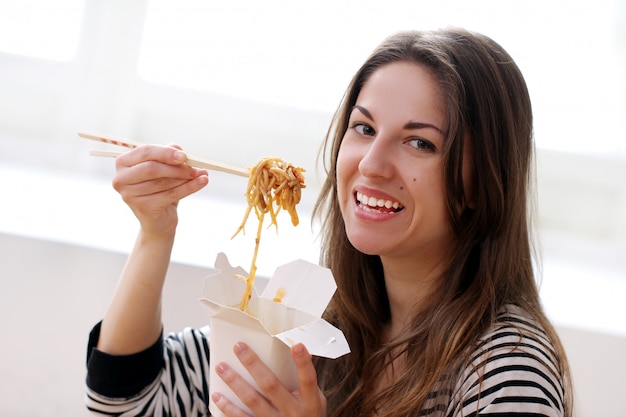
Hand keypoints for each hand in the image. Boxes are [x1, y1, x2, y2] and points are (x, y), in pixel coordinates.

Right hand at [112, 144, 208, 236]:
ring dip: (185, 178)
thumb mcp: (165, 168)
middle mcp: (121, 178)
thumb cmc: (160, 188)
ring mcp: (129, 195)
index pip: (145, 152)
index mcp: (123, 162)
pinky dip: (189, 187)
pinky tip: (202, 182)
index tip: (184, 155)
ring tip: (200, 175)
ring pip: (163, 182)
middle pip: (152, 168)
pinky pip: (170, 195)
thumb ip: (169, 155)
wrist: (159, 218)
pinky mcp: (142, 207)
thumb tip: (179, 150)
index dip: (166, 152)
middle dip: (176, 167)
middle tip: (194, 167)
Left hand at [212, 342, 326, 416]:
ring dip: (235, 382)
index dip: (303, 363)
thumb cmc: (308, 416)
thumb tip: (287, 356)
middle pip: (270, 385)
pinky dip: (228, 407)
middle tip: (239, 347)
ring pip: (252, 400)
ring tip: (221, 367)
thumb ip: (304, 384)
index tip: (297, 345)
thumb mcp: (315, 402)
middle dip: (253, 364)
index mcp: (309, 402)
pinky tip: (217, 396)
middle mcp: (292, 412)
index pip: (307, 379)